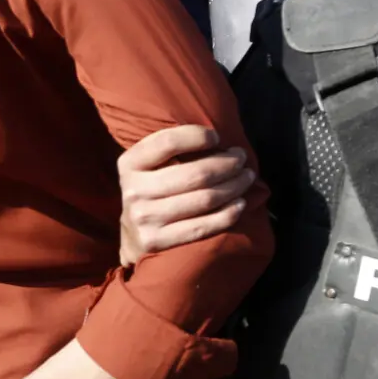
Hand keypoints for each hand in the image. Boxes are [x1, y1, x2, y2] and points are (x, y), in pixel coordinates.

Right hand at [117, 126, 254, 266]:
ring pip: (204, 199)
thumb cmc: (151, 191)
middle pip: (195, 173)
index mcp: (130, 163)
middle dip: (227, 164)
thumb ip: (171, 150)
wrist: (134, 238)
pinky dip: (228, 213)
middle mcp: (134, 190)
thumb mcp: (148, 166)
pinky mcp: (157, 242)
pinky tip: (240, 204)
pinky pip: (202, 226)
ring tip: (247, 178)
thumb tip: (218, 141)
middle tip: (242, 159)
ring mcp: (145, 218)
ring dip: (234, 186)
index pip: (168, 142)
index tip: (217, 137)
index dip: (197, 137)